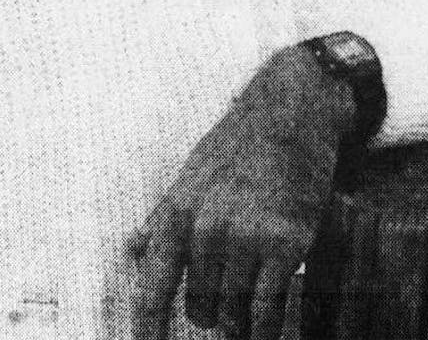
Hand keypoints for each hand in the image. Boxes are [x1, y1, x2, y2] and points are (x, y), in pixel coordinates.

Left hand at [130, 45, 355, 339]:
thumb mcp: (192, 174)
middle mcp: (207, 228)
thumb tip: (132, 248)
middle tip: (221, 309)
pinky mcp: (287, 242)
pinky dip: (266, 329)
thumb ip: (164, 216)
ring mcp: (248, 236)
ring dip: (240, 322)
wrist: (295, 110)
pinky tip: (265, 334)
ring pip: (234, 310)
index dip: (146, 330)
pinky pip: (268, 308)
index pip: (153, 289)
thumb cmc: (241, 143)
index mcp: (177, 212)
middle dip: (210, 314)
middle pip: (199, 306)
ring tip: (248, 313)